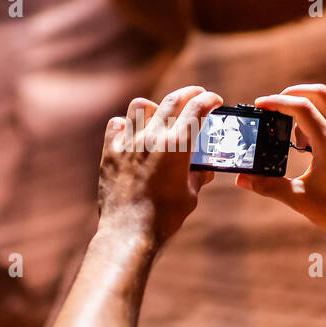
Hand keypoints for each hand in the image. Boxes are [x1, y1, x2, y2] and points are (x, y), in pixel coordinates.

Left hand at [98, 86, 222, 246]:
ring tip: (160, 114)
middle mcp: (152, 138)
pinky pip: (116, 125)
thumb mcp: (191, 195)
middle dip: (190, 93)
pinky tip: (132, 134)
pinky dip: (126, 124)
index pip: (197, 108)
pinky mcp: (110, 152)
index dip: (209, 99)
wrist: (128, 233)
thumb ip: (198, 176)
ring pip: (141, 106)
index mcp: (177, 146)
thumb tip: (204, 169)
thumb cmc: (164, 217)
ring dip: (155, 106)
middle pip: (173, 100)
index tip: (214, 100)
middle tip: (197, 95)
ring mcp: (129, 143)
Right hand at [236, 83, 325, 234]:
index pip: (302, 108)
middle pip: (318, 93)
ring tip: (290, 137)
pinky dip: (312, 121)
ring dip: (302, 108)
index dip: (277, 102)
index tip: (260, 105)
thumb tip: (242, 179)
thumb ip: (269, 186)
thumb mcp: (300, 199)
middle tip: (273, 107)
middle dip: (292, 93)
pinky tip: (304, 146)